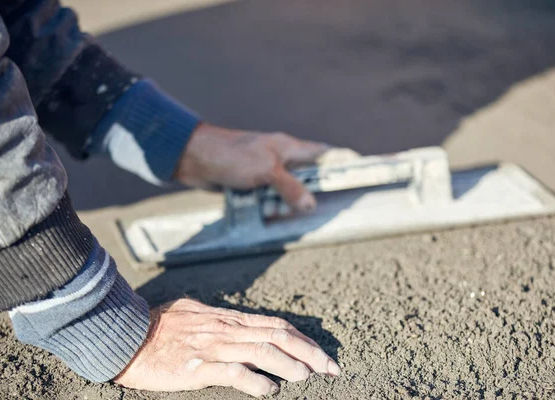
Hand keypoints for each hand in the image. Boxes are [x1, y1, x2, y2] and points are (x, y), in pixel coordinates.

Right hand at [114, 299, 340, 396]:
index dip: (303, 338)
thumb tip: (239, 323)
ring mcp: (213, 347)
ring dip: (290, 365)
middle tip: (331, 368)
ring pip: (262, 351)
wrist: (127, 336)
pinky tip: (270, 391)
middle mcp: (226, 329)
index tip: (321, 353)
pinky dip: (256, 381)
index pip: (275, 325)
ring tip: (309, 377)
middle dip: (309, 352)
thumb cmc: (159, 324)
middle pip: (278, 336)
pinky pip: (234, 372)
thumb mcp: (194, 312)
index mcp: (228, 318)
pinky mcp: (198, 367)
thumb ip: (220, 318)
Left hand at [175, 123, 329, 212]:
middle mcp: (280, 158)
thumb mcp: (266, 170)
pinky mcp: (252, 182)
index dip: (342, 160)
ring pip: (287, 190)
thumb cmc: (232, 156)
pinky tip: (270, 215)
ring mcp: (265, 171)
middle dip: (314, 190)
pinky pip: (269, 197)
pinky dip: (271, 206)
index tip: (359, 169)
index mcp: (288, 147)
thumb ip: (290, 187)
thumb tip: (310, 204)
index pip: (323, 153)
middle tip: (325, 204)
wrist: (195, 158)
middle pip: (307, 176)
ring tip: (289, 211)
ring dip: (288, 202)